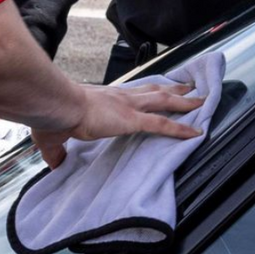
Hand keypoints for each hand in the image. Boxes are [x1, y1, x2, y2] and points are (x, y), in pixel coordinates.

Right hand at [32, 79, 204, 169]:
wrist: (57, 105)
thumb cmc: (53, 116)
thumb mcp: (52, 136)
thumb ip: (56, 151)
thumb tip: (53, 164)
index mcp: (104, 98)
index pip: (132, 93)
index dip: (146, 92)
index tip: (156, 91)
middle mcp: (120, 97)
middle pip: (154, 91)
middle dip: (173, 90)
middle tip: (190, 89)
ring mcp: (128, 107)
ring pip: (165, 102)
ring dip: (185, 103)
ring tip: (202, 102)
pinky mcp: (132, 120)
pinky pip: (163, 125)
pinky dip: (181, 129)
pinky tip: (196, 132)